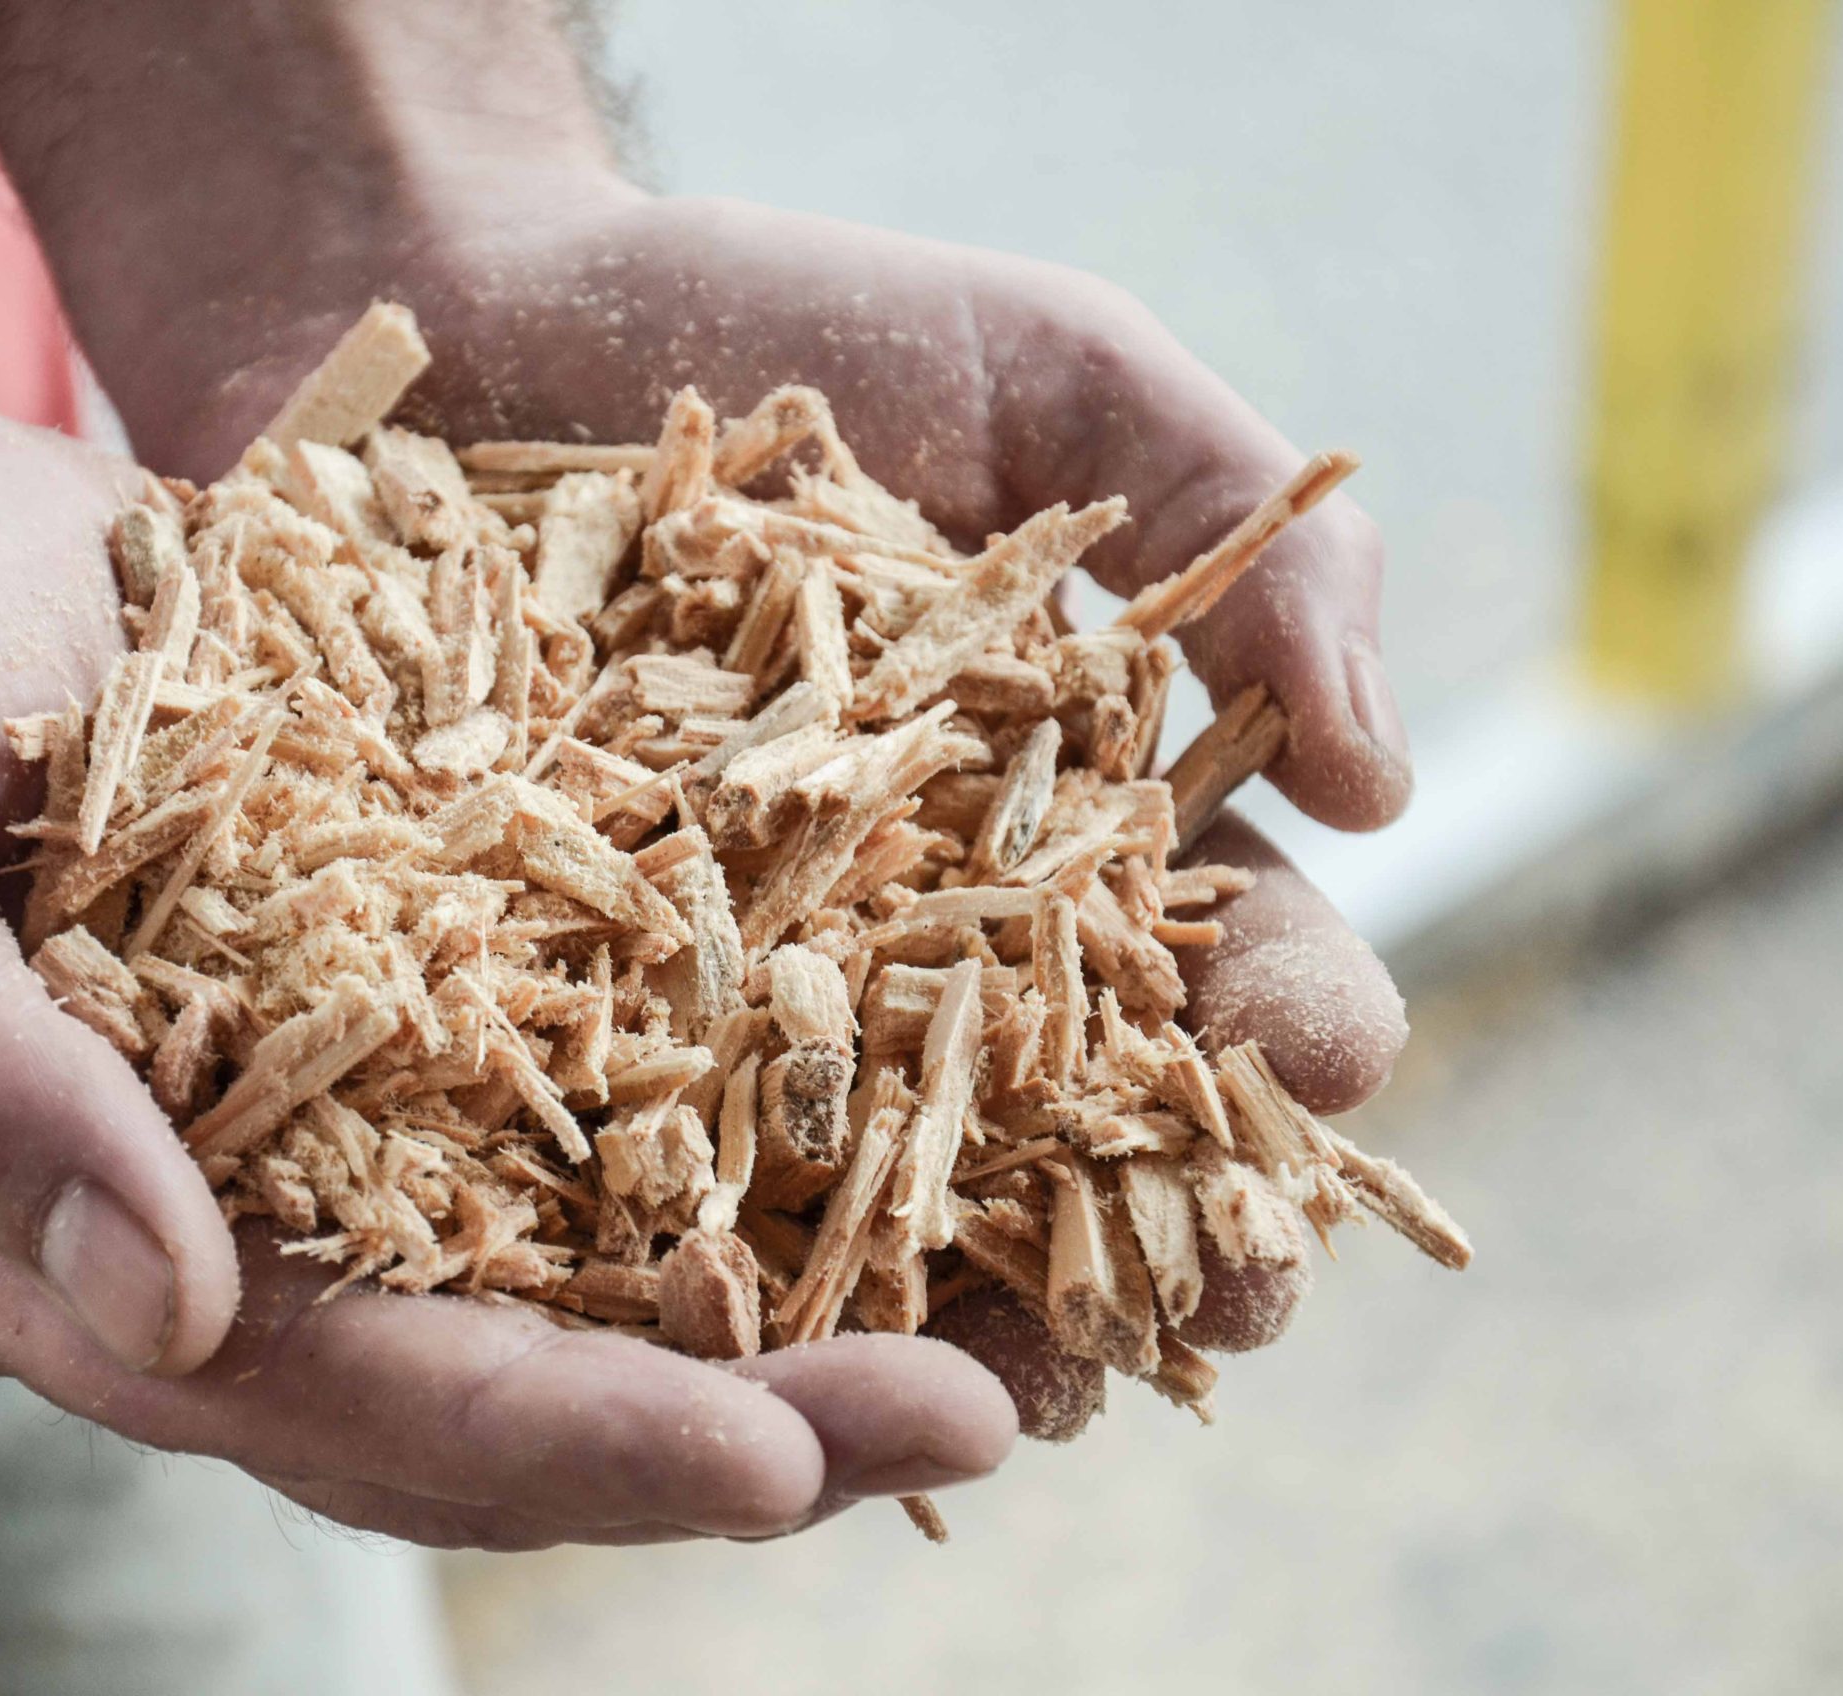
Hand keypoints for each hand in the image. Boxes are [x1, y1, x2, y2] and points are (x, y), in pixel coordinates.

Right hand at [0, 376, 1018, 1548]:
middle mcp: (187, 1241)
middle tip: (973, 1414)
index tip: (764, 1459)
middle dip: (721, 1425)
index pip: (306, 1391)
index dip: (535, 1435)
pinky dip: (729, 1160)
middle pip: (471, 1390)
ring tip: (1000, 1337)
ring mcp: (292, 1144)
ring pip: (549, 1290)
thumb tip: (172, 1309)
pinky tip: (902, 1148)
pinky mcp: (381, 1031)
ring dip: (767, 1324)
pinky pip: (569, 1129)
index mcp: (25, 1257)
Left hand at [106, 187, 1411, 1437]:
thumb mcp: (1042, 368)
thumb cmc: (765, 322)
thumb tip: (1388, 785)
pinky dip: (680, 1279)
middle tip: (1200, 1319)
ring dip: (943, 1323)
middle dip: (1146, 1239)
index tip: (1322, 1064)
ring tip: (992, 1396)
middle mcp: (897, 954)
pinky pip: (609, 1187)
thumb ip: (1239, 523)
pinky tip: (731, 1350)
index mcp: (1049, 829)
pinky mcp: (524, 1031)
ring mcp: (709, 1008)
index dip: (1284, 1030)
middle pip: (1055, 1144)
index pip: (1208, 968)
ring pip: (852, 1218)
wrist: (454, 308)